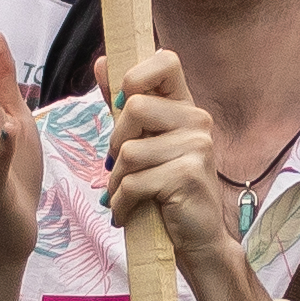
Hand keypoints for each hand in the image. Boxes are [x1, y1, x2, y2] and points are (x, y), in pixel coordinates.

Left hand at [100, 47, 244, 286]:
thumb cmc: (167, 191)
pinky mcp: (188, 175)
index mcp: (186, 107)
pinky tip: (127, 213)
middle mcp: (197, 121)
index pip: (166, 60)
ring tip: (126, 196)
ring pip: (129, 151)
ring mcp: (197, 147)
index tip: (123, 103)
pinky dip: (121, 203)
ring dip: (116, 182)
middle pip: (134, 108)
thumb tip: (102, 61)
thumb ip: (123, 105)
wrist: (198, 240)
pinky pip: (134, 182)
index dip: (137, 75)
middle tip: (122, 167)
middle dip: (116, 143)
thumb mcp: (143, 144)